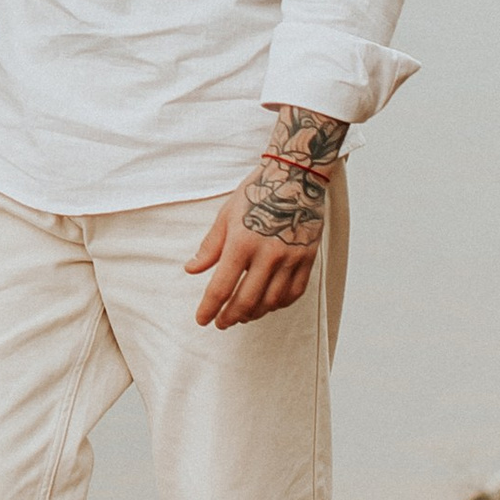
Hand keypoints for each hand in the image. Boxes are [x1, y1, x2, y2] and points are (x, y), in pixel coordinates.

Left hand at [186, 124, 341, 329]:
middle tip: (221, 323)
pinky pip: (294, 293)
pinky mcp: (308, 258)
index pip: (222, 287)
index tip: (202, 319)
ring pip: (271, 301)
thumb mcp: (227, 215)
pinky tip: (268, 304)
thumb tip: (192, 269)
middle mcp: (268, 254)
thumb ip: (210, 246)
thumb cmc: (258, 192)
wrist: (297, 176)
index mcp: (242, 242)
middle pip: (247, 300)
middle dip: (230, 316)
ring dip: (254, 313)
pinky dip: (279, 304)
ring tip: (242, 315)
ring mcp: (291, 258)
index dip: (210, 308)